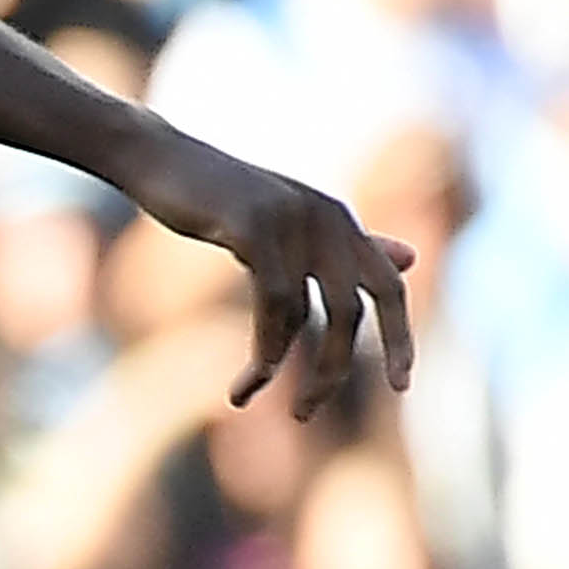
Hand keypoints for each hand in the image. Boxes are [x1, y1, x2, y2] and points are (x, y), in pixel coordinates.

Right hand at [121, 139, 413, 418]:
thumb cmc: (217, 195)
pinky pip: (274, 302)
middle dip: (334, 369)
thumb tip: (409, 260)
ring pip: (309, 315)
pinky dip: (264, 346)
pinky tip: (249, 377)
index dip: (400, 340)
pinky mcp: (257, 225)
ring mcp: (293, 219)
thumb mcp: (287, 222)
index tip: (403, 387)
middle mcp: (326, 217)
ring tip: (249, 396)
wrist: (159, 157)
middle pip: (354, 311)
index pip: (388, 288)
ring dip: (281, 368)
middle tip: (305, 412)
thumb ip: (344, 246)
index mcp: (338, 220)